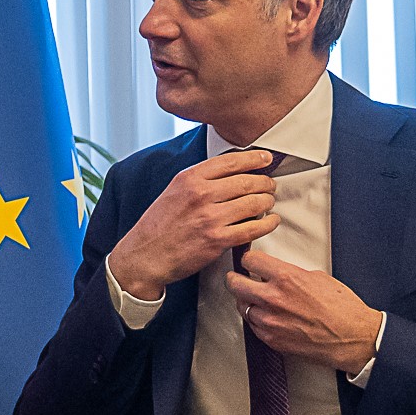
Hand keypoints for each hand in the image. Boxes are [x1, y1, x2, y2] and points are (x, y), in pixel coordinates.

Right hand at [105, 150, 277, 297]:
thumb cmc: (158, 226)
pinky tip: (270, 221)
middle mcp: (201, 195)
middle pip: (247, 181)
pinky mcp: (218, 240)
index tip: (265, 158)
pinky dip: (267, 224)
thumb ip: (198, 180)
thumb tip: (230, 172)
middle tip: (270, 185)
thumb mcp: (173, 191)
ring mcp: (210, 218)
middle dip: (265, 182)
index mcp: (189, 179)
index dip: (254, 158)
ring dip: (267, 201)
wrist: (145, 256)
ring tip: (268, 202)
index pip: (231, 161)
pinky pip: (253, 228)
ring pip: (254, 203)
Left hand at [225, 249, 384, 373]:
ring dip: (247, 302)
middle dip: (235, 278)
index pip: (250, 260)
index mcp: (286, 277)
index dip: (249, 259)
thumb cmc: (342, 309)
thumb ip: (292, 274)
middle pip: (234, 283)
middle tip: (237, 278)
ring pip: (242, 306)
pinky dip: (256, 320)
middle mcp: (273, 298)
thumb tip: (279, 274)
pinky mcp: (271, 339)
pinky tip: (267, 316)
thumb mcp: (318, 277)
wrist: (352, 338)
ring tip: (257, 300)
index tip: (249, 261)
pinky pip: (252, 325)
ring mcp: (269, 320)